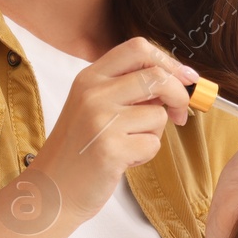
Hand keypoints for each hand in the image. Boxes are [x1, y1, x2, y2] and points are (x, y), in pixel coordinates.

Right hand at [29, 36, 197, 220]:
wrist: (52, 189)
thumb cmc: (79, 149)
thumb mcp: (94, 106)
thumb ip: (127, 89)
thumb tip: (179, 80)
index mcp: (89, 77)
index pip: (137, 48)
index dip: (169, 62)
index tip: (185, 79)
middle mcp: (92, 93)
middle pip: (157, 76)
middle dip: (179, 96)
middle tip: (179, 114)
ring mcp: (100, 120)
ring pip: (159, 114)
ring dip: (154, 133)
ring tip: (129, 144)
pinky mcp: (111, 149)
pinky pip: (153, 143)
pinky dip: (145, 154)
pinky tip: (123, 160)